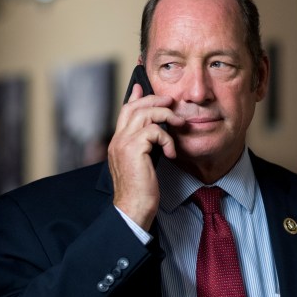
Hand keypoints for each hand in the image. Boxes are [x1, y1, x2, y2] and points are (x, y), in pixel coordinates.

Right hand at [108, 83, 184, 228]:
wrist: (133, 208)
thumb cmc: (140, 191)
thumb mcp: (142, 164)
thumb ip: (144, 148)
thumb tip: (154, 136)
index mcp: (118, 143)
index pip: (124, 112)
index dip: (134, 98)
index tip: (141, 88)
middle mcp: (117, 140)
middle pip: (134, 107)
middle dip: (155, 100)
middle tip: (171, 101)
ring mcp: (123, 143)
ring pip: (145, 114)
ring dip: (166, 116)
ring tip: (179, 124)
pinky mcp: (133, 149)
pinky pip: (155, 131)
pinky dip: (167, 139)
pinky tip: (171, 153)